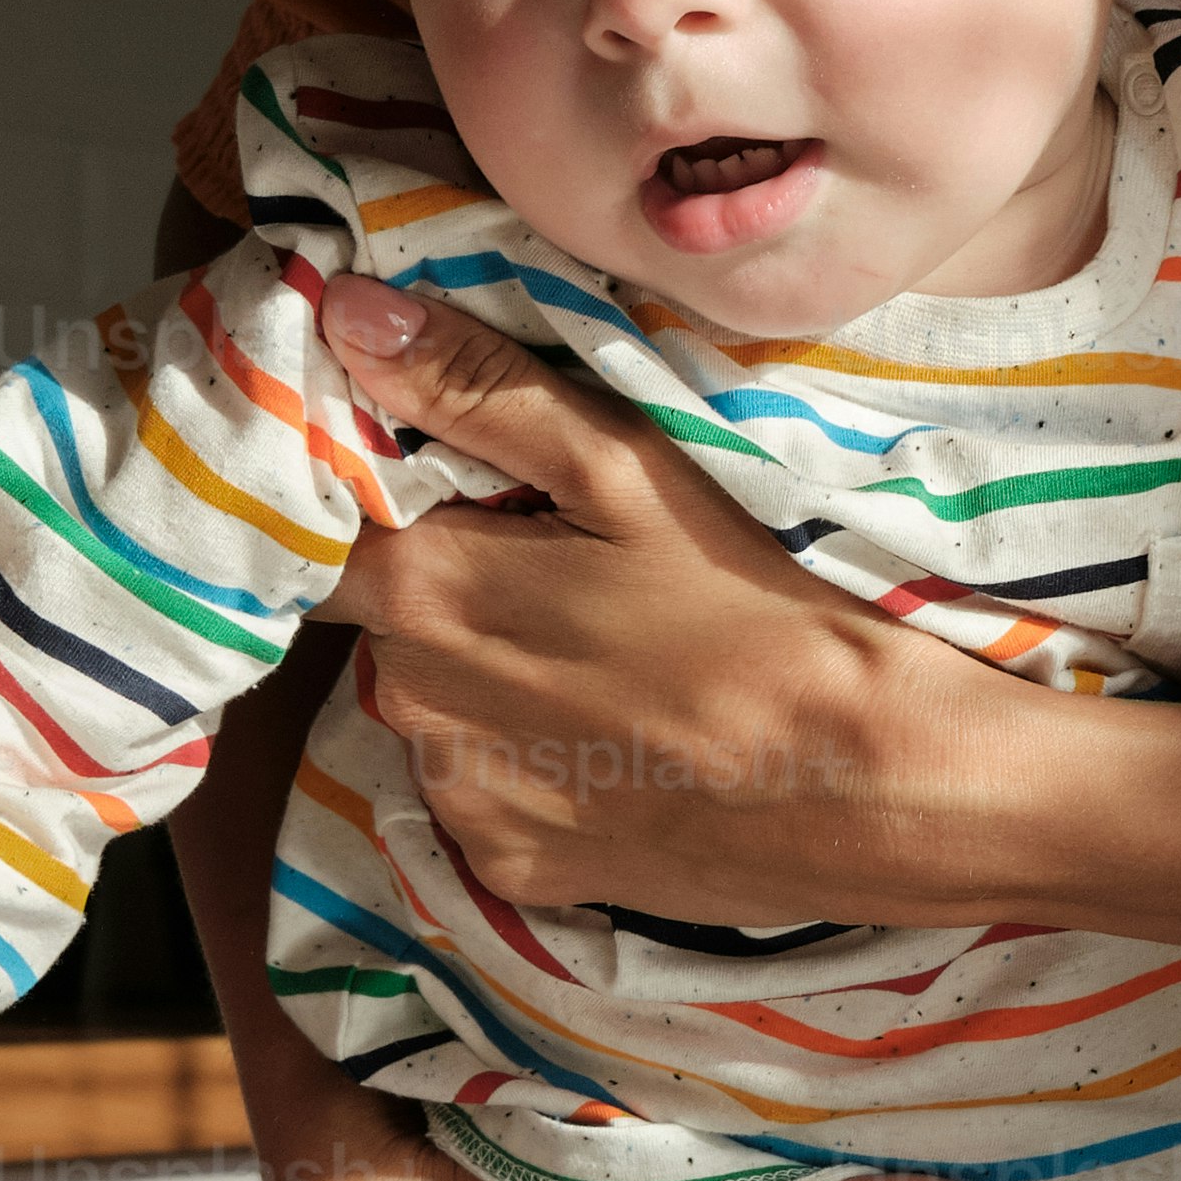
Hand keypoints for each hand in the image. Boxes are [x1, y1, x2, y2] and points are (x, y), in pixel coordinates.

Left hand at [320, 277, 956, 920]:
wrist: (859, 781)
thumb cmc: (751, 604)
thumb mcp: (626, 467)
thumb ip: (476, 389)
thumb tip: (348, 313)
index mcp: (425, 591)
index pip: (321, 524)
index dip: (371, 495)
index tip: (445, 484)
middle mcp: (411, 705)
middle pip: (382, 618)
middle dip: (447, 585)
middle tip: (565, 570)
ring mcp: (459, 795)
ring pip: (431, 707)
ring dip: (483, 678)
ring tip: (604, 661)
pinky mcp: (507, 866)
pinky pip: (479, 790)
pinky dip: (523, 763)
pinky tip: (612, 742)